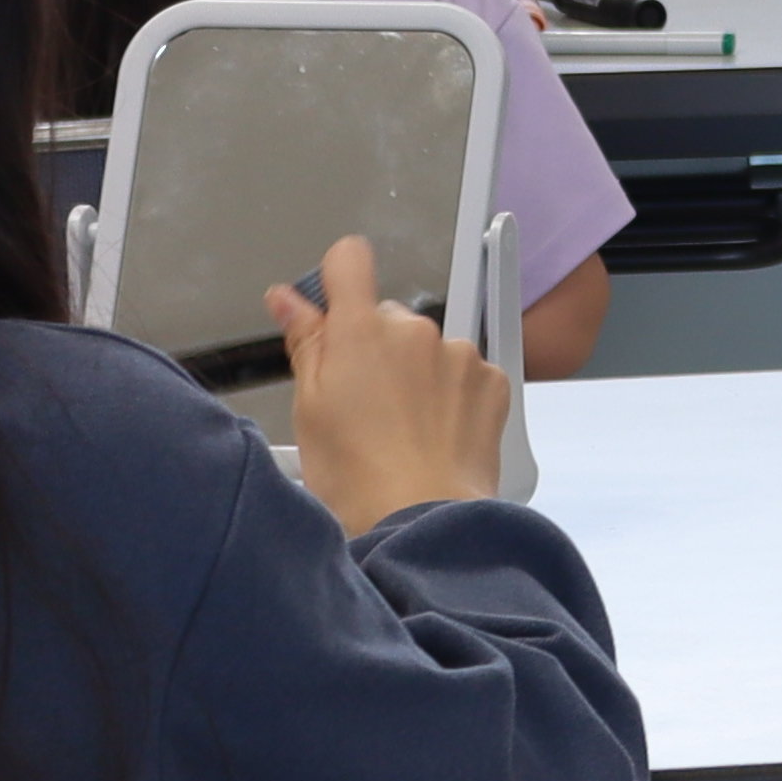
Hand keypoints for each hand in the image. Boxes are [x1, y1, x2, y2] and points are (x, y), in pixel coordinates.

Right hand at [271, 234, 515, 531]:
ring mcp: (458, 354)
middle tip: (361, 404)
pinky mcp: (491, 380)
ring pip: (427, 349)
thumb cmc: (358, 475)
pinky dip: (451, 395)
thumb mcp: (309, 407)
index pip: (349, 261)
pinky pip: (464, 373)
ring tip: (399, 431)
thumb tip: (290, 300)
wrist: (422, 519)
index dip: (337, 278)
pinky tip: (433, 435)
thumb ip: (306, 341)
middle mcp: (415, 330)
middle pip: (387, 319)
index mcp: (360, 330)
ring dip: (415, 374)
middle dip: (374, 349)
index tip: (331, 305)